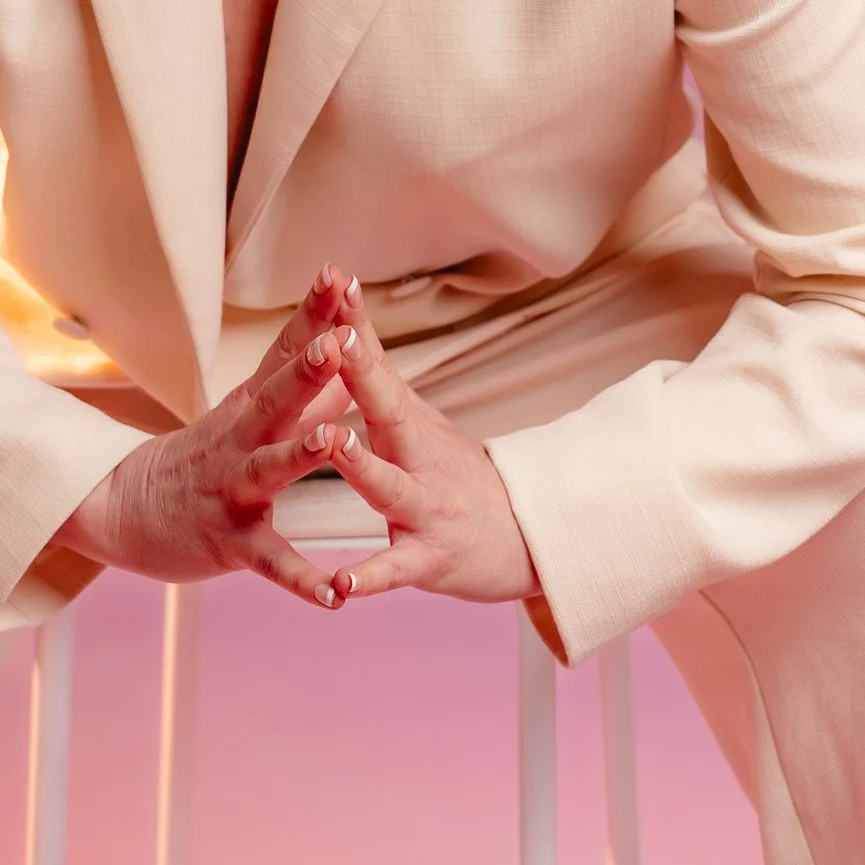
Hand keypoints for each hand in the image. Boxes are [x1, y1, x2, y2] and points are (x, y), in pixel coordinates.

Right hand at [53, 269, 366, 606]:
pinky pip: (269, 562)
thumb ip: (297, 383)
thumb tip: (343, 339)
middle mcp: (239, 441)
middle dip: (309, 368)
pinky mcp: (229, 542)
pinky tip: (334, 595)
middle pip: (275, 397)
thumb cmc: (200, 459)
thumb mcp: (244, 413)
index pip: (282, 353)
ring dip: (302, 453)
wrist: (121, 510)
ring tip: (335, 440)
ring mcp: (232, 490)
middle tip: (341, 337)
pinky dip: (301, 579)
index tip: (337, 275)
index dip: (311, 316)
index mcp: (249, 409)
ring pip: (269, 468)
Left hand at [317, 278, 541, 607]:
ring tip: (334, 444)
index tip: (335, 278)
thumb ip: (380, 379)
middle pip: (388, 412)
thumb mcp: (421, 422)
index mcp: (409, 426)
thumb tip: (345, 319)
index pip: (378, 365)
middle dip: (361, 376)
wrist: (530, 541)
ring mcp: (426, 509)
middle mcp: (420, 460)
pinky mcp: (430, 560)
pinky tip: (341, 585)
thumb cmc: (458, 477)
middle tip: (336, 339)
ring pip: (390, 487)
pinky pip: (395, 570)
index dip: (356, 324)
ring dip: (362, 466)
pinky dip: (370, 577)